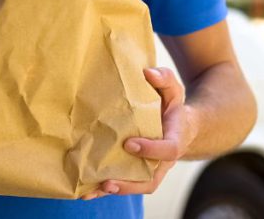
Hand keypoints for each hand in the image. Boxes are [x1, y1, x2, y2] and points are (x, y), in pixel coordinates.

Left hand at [82, 67, 197, 199]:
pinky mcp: (137, 170)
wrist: (179, 126)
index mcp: (174, 140)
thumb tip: (148, 73)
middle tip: (108, 181)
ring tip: (92, 189)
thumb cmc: (172, 106)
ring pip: (136, 186)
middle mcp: (162, 160)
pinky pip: (124, 183)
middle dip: (129, 184)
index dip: (151, 150)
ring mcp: (150, 168)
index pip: (168, 150)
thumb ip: (164, 79)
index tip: (129, 144)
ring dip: (114, 189)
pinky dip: (105, 189)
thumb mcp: (173, 89)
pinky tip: (85, 191)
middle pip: (150, 179)